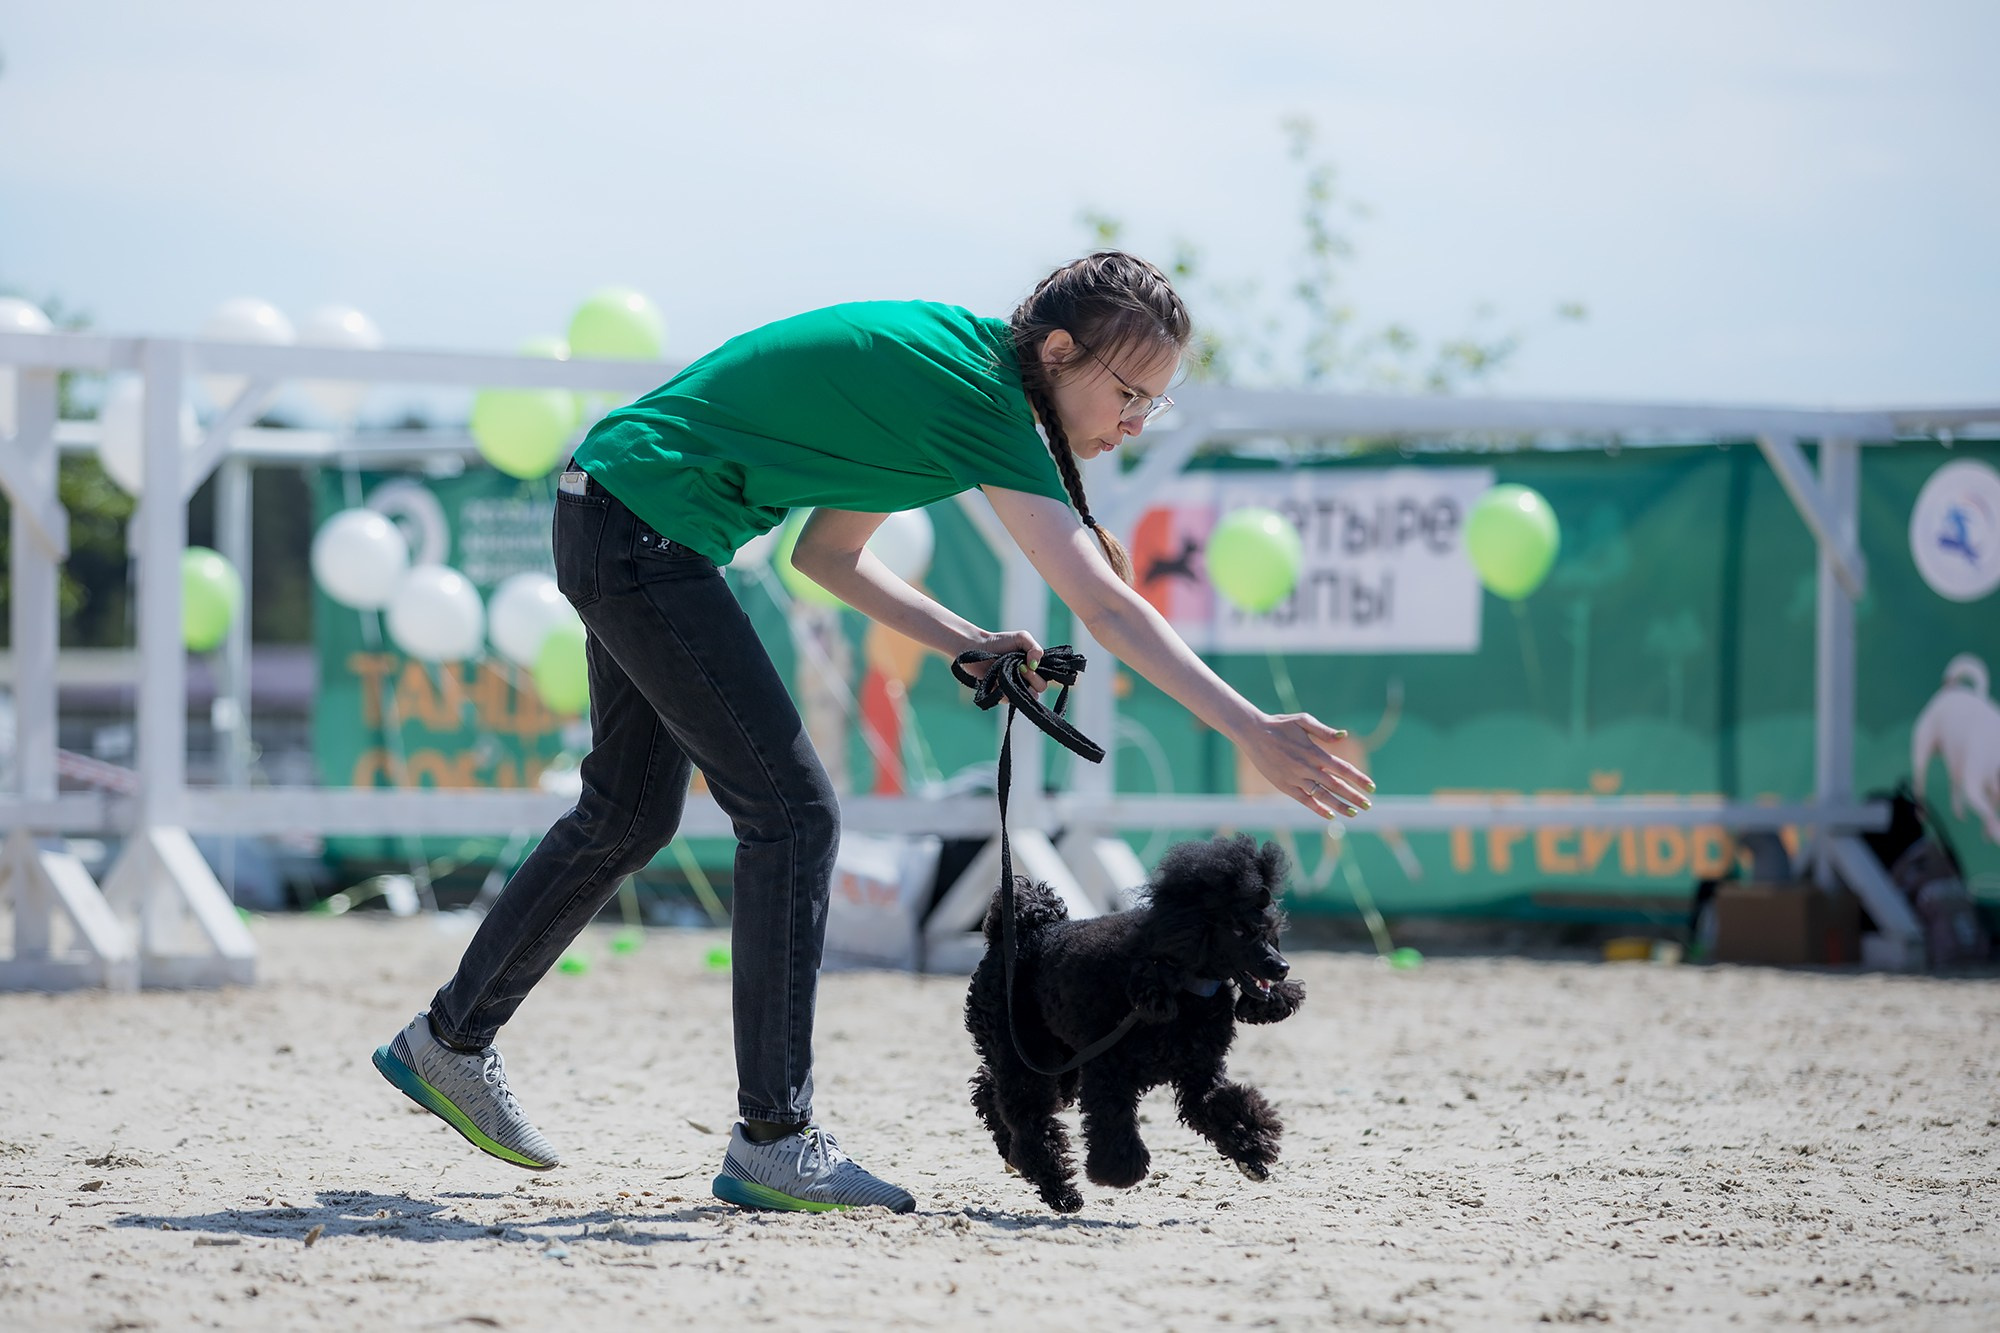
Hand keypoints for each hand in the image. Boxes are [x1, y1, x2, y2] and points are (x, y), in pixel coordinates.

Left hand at [962, 629, 1049, 692]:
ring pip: (1028, 697)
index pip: (1047, 677)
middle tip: (1019, 668)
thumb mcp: (1022, 637)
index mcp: (1034, 668)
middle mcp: (1027, 679)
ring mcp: (1015, 688)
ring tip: (1009, 674)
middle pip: (1041, 688)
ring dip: (1022, 686)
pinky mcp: (1003, 696)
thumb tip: (1036, 665)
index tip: (1029, 663)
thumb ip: (1035, 648)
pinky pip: (1011, 701)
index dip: (1041, 672)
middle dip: (1032, 678)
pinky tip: (999, 681)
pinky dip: (1007, 692)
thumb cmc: (1000, 642)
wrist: (977, 648)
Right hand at [1236, 711, 1373, 817]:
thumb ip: (1324, 731)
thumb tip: (1343, 736)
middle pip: (1335, 785)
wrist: (1252, 733)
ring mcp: (1295, 778)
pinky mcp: (1284, 785)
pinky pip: (1304, 800)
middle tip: (1368, 805)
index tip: (1372, 787)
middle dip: (1353, 796)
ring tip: (1354, 813)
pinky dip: (1317, 808)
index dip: (1358, 778)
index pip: (1342, 768)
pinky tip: (1330, 815)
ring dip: (1339, 805)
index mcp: (1313, 751)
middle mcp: (1306, 767)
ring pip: (1321, 795)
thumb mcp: (1302, 721)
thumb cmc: (1280, 725)